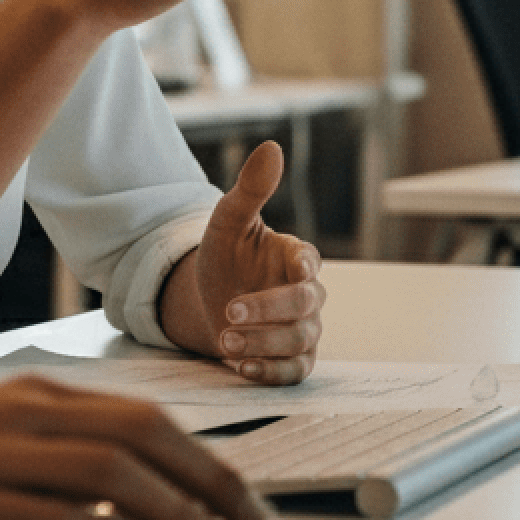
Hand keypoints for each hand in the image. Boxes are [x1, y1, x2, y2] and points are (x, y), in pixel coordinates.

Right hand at [0, 379, 277, 519]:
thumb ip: (46, 451)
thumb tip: (119, 492)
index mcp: (30, 395)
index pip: (143, 418)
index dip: (206, 458)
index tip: (245, 496)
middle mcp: (24, 415)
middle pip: (147, 438)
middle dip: (215, 482)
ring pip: (119, 477)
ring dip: (185, 517)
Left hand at [160, 140, 324, 383]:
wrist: (208, 300)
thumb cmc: (225, 256)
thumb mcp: (227, 221)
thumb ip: (250, 189)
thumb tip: (272, 147)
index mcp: (297, 257)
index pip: (310, 263)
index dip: (302, 269)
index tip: (290, 272)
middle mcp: (306, 295)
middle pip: (304, 306)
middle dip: (268, 311)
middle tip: (228, 311)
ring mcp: (303, 329)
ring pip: (298, 341)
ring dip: (262, 343)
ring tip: (225, 341)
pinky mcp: (292, 359)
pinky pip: (292, 372)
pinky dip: (270, 372)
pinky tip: (243, 368)